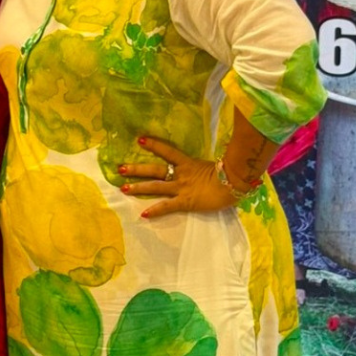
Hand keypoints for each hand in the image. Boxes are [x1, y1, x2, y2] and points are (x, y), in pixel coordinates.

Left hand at [118, 136, 236, 218]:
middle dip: (137, 169)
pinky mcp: (186, 201)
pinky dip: (155, 210)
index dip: (153, 145)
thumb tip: (205, 168)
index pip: (167, 150)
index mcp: (188, 163)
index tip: (139, 140)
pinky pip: (167, 206)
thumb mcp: (214, 166)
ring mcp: (182, 188)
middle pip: (155, 170)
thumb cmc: (230, 174)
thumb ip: (204, 167)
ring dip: (139, 188)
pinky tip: (143, 214)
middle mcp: (181, 174)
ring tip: (124, 189)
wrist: (236, 183)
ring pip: (156, 186)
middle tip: (120, 169)